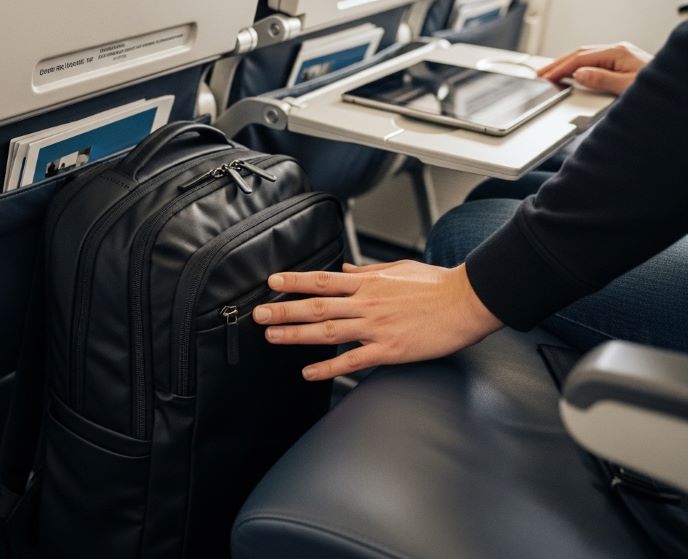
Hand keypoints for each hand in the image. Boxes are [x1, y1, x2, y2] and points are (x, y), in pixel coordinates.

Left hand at [252, 261, 502, 380]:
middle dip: (284, 310)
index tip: (272, 281)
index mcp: (369, 284)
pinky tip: (308, 373)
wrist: (467, 303)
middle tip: (259, 314)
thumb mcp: (398, 269)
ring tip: (272, 336)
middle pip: (317, 307)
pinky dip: (328, 368)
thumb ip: (367, 272)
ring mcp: (376, 328)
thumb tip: (345, 272)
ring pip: (327, 332)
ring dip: (296, 334)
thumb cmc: (437, 285)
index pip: (323, 281)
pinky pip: (352, 361)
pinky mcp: (388, 350)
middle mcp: (367, 304)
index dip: (295, 281)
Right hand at [538, 42, 652, 95]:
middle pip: (580, 53)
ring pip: (586, 56)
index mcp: (618, 53)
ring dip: (567, 65)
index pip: (581, 58)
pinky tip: (572, 74)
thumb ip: (601, 80)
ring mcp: (621, 56)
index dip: (561, 68)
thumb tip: (580, 74)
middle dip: (558, 64)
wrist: (676, 89)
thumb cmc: (656, 89)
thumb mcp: (626, 87)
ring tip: (551, 74)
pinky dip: (578, 67)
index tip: (546, 77)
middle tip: (540, 74)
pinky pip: (594, 61)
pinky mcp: (622, 64)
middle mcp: (618, 51)